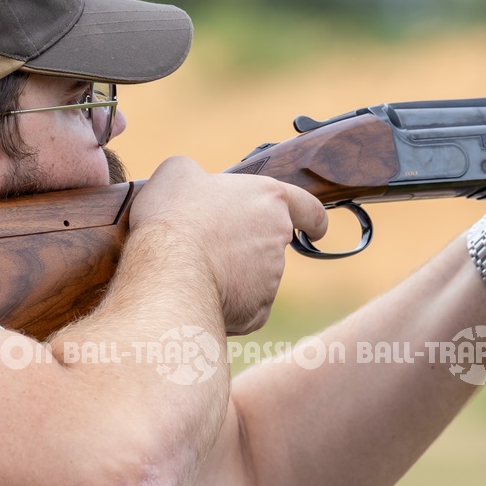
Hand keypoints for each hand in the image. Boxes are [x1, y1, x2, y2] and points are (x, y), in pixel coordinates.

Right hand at [130, 156, 327, 334]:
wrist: (169, 271)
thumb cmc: (175, 216)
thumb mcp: (177, 173)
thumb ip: (197, 174)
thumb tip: (194, 184)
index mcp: (268, 200)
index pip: (309, 208)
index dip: (312, 219)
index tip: (315, 229)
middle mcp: (277, 239)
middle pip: (269, 244)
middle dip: (245, 247)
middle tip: (208, 245)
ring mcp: (270, 278)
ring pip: (253, 277)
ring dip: (231, 274)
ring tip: (192, 270)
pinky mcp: (256, 311)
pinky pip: (243, 306)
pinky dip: (224, 303)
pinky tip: (198, 293)